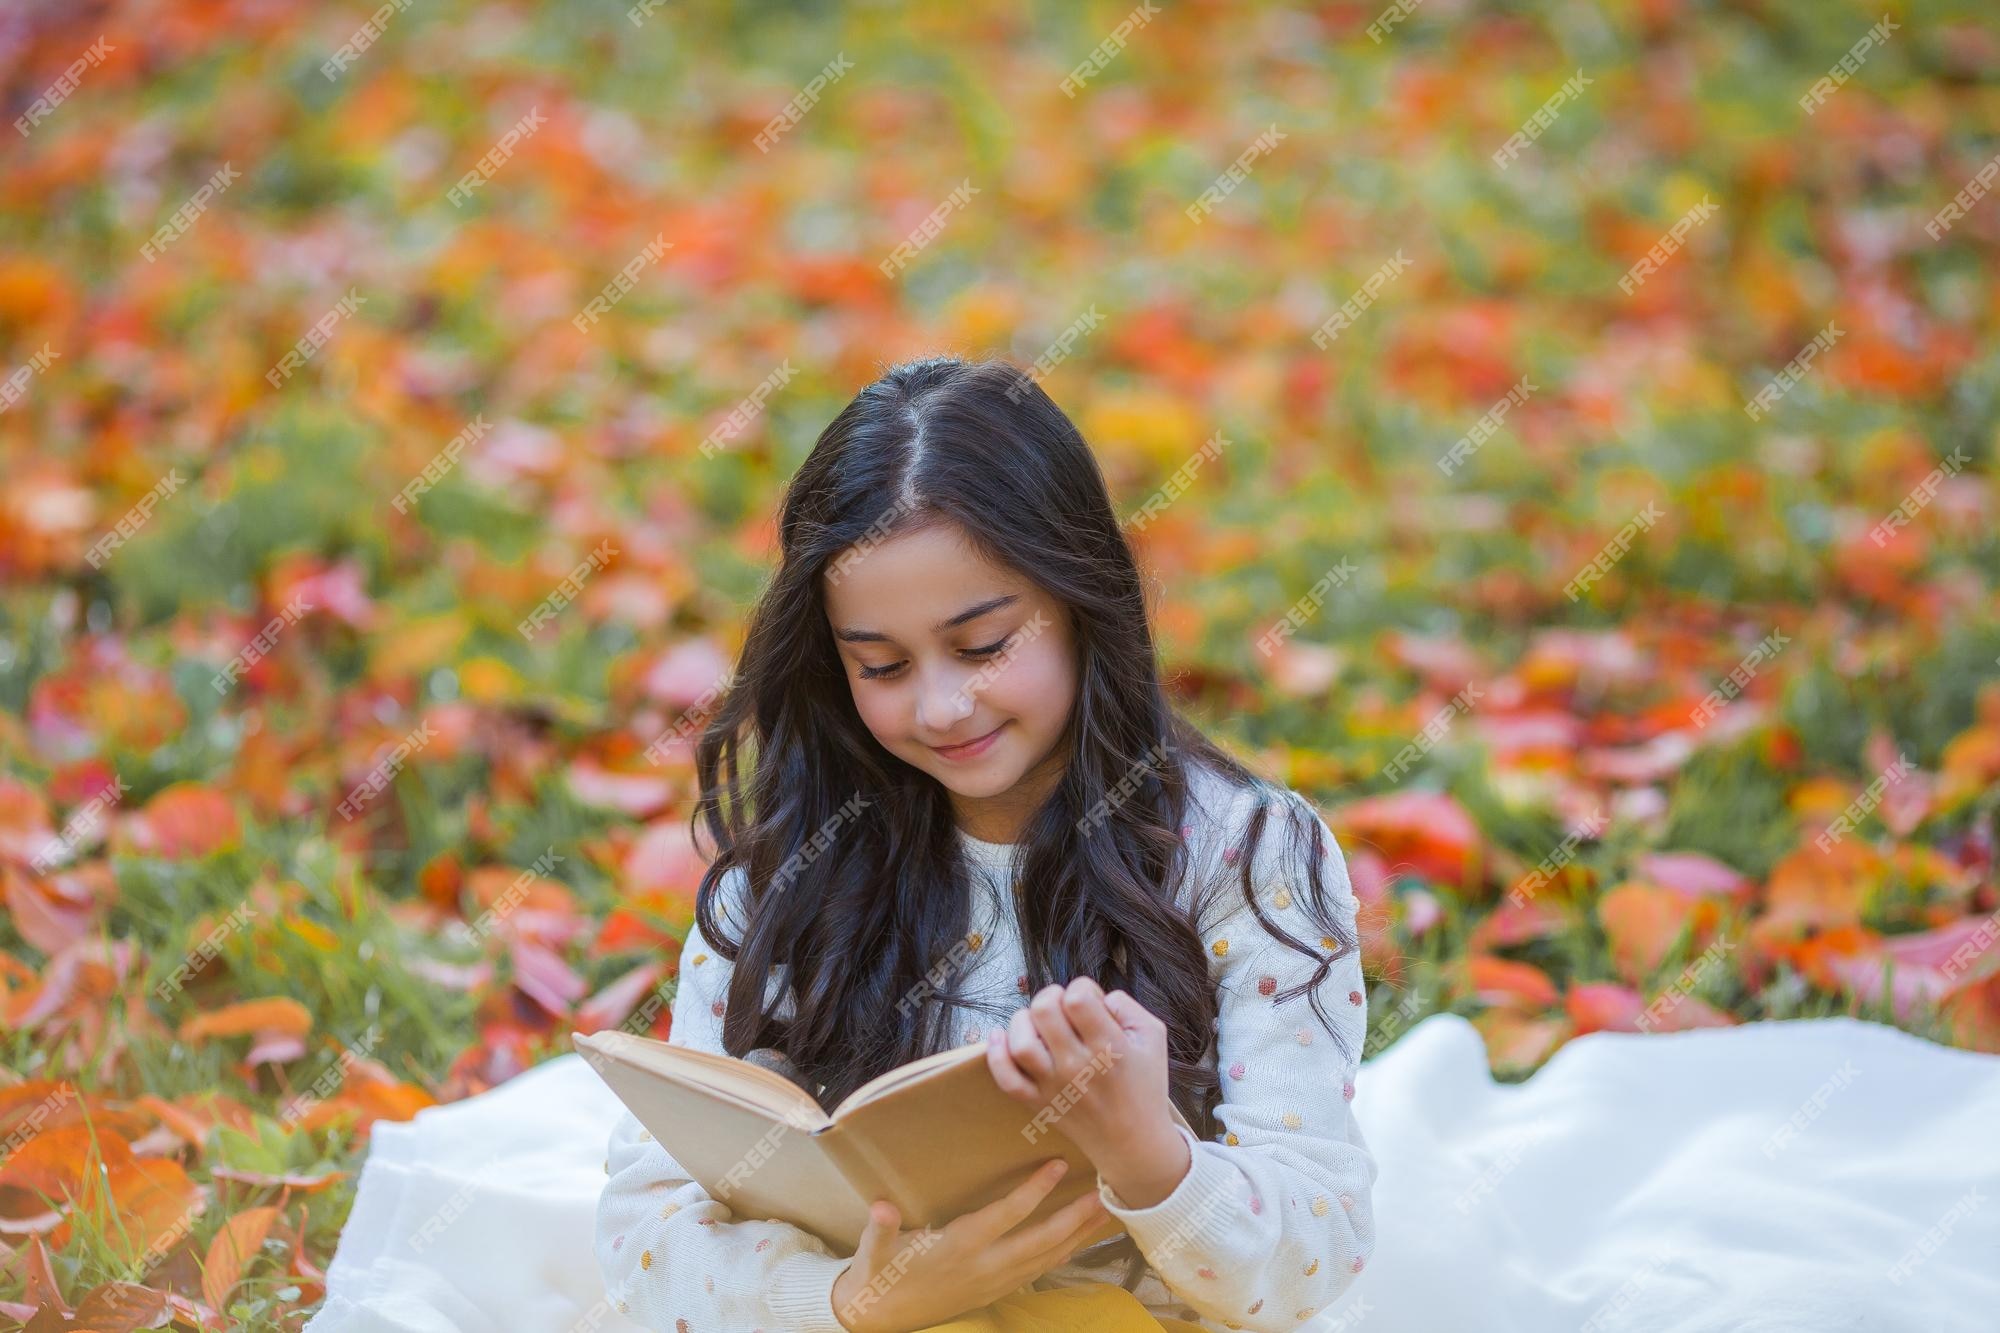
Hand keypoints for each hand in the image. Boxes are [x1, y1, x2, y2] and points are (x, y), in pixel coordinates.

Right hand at [829, 1158, 1107, 1332]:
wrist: (882, 1318)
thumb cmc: (880, 1274)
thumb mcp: (875, 1251)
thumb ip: (881, 1227)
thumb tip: (880, 1206)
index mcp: (958, 1248)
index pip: (1004, 1215)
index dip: (1033, 1191)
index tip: (1058, 1166)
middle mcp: (984, 1266)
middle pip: (1040, 1240)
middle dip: (1074, 1218)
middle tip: (1105, 1194)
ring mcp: (993, 1282)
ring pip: (1046, 1258)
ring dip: (1078, 1235)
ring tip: (1106, 1214)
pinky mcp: (996, 1291)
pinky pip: (1038, 1270)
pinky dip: (1062, 1253)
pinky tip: (1079, 1240)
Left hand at [985, 977, 1191, 1208]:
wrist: (1132, 1141)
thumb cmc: (1144, 1085)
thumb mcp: (1153, 1037)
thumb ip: (1126, 1005)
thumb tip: (1097, 996)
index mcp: (1109, 1047)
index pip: (1077, 998)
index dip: (1081, 988)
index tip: (1089, 1001)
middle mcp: (1077, 1066)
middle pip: (1044, 1011)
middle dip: (1051, 997)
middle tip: (1062, 1007)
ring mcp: (1054, 1086)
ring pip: (1021, 1043)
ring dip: (1023, 1021)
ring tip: (1038, 1023)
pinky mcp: (1038, 1102)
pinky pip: (1007, 1079)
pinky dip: (995, 1055)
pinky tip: (1000, 1037)